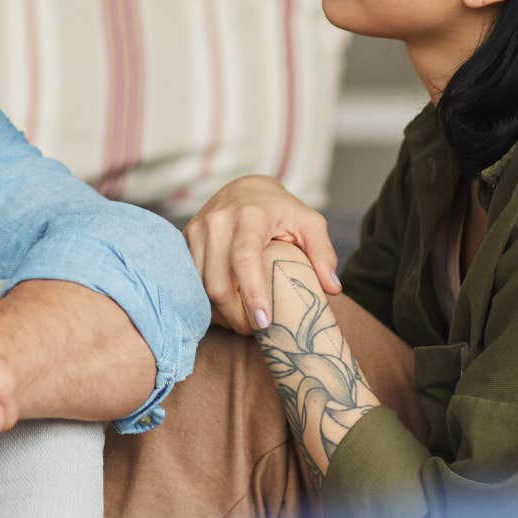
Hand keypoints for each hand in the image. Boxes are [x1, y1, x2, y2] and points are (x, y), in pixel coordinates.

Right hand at [184, 175, 342, 333]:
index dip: (252, 293)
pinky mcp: (186, 239)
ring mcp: (197, 229)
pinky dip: (207, 300)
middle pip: (216, 281)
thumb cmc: (281, 210)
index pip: (244, 258)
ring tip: (241, 321)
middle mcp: (218, 221)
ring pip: (200, 285)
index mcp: (250, 215)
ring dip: (220, 311)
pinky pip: (191, 280)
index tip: (264, 322)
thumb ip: (323, 253)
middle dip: (234, 314)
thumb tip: (332, 289)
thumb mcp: (309, 223)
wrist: (245, 188)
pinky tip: (225, 309)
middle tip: (255, 330)